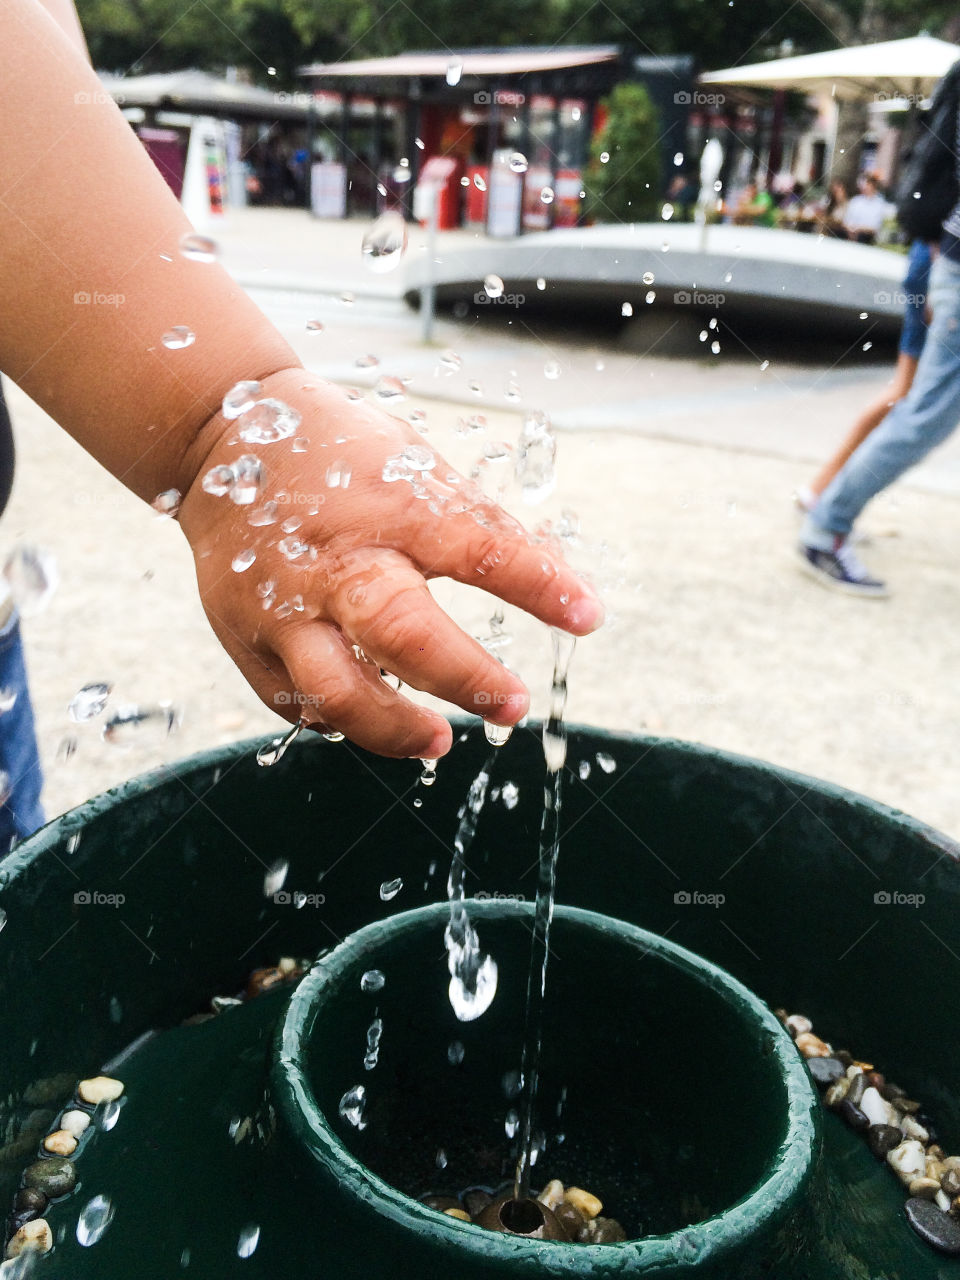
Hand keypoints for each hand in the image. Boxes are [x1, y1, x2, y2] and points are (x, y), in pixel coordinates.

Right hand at [178, 369, 602, 758]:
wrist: (222, 445)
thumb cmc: (340, 458)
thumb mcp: (414, 468)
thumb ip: (481, 526)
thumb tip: (561, 580)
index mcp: (389, 509)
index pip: (479, 549)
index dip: (538, 584)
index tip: (587, 615)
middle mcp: (335, 563)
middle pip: (403, 634)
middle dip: (464, 678)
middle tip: (513, 705)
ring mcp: (282, 609)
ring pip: (339, 692)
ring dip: (395, 729)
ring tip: (438, 742)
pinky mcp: (247, 643)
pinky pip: (300, 702)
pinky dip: (343, 718)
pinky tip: (374, 714)